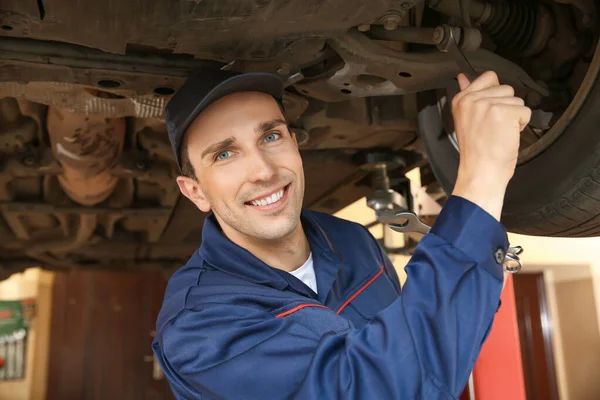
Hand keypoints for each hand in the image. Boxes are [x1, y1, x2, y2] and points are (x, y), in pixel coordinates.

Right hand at [450, 71, 531, 220]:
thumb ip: (467, 94)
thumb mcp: (466, 118)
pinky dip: (521, 125)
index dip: (496, 95)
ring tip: (499, 133)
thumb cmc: (476, 151)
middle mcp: (471, 99)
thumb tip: (463, 76)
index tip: (489, 115)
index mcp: (461, 100)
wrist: (480, 172)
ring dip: (514, 117)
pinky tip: (507, 136)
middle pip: (506, 88)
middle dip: (506, 108)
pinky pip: (525, 111)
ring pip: (517, 100)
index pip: (489, 77)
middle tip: (493, 128)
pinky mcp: (503, 113)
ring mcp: (486, 105)